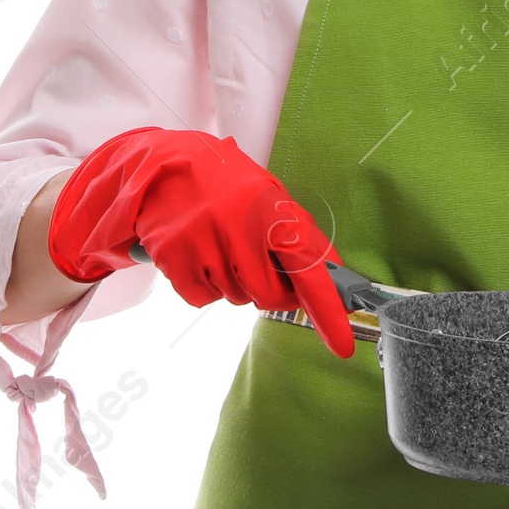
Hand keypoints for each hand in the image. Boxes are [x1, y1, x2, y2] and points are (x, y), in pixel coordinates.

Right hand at [46, 127, 354, 357]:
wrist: (165, 164)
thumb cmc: (227, 183)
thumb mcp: (270, 195)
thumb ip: (300, 234)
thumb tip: (333, 273)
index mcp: (271, 209)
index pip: (308, 268)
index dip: (326, 309)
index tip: (342, 345)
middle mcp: (238, 228)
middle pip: (269, 296)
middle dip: (272, 291)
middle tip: (259, 265)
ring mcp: (203, 244)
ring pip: (236, 298)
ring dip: (236, 284)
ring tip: (223, 245)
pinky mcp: (174, 257)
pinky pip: (202, 298)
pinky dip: (205, 285)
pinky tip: (201, 255)